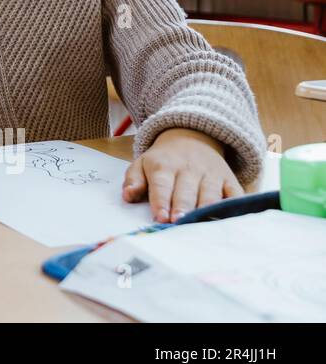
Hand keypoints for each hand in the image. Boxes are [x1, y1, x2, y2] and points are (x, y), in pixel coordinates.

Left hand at [122, 128, 241, 222]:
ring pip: (211, 194)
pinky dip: (235, 206)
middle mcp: (189, 169)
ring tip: (202, 225)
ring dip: (207, 209)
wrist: (191, 137)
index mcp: (164, 166)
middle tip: (179, 223)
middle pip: (187, 191)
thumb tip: (128, 195)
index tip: (160, 218)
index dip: (161, 202)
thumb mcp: (142, 163)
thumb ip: (133, 180)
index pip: (162, 185)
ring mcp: (211, 174)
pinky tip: (231, 219)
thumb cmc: (163, 160)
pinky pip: (235, 194)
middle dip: (183, 208)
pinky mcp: (229, 179)